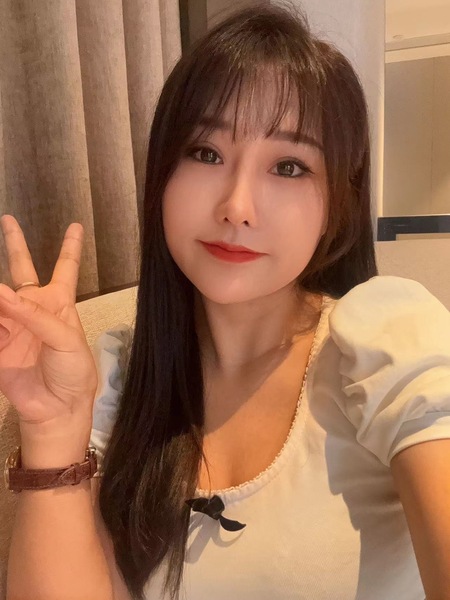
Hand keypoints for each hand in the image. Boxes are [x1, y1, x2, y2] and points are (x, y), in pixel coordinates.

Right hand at [0, 214, 97, 427]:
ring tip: (1, 298)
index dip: (70, 247)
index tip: (75, 226)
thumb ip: (33, 315)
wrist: (58, 407)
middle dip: (15, 245)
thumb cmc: (74, 371)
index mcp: (60, 304)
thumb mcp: (65, 338)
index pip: (65, 268)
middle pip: (23, 270)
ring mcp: (14, 325)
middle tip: (9, 220)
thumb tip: (0, 291)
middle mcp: (35, 309)